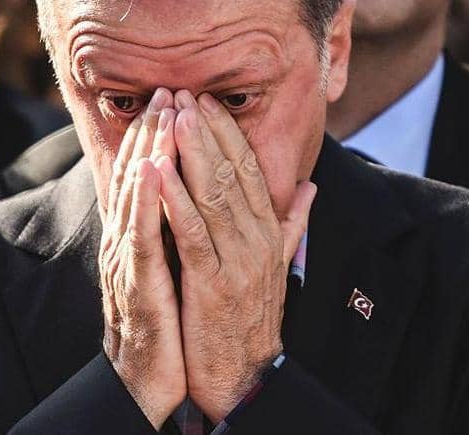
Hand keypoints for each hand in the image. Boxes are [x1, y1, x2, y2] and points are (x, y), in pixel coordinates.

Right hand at [99, 89, 184, 427]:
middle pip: (137, 177)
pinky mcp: (137, 285)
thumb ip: (192, 232)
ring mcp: (128, 261)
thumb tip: (210, 201)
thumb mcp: (183, 270)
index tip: (179, 99)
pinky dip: (144, 199)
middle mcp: (129, 242)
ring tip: (161, 114)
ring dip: (147, 152)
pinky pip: (140, 236)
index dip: (161, 137)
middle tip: (167, 89)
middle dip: (153, 132)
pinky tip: (151, 169)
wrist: (152, 381)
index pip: (151, 178)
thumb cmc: (170, 325)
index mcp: (144, 237)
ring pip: (136, 197)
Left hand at [156, 90, 315, 421]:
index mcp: (270, 232)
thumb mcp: (277, 265)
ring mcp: (238, 261)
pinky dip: (176, 200)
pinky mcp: (213, 284)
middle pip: (232, 173)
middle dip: (206, 130)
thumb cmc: (251, 316)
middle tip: (184, 94)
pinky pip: (193, 234)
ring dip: (191, 153)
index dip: (228, 132)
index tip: (205, 101)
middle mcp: (259, 240)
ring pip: (214, 195)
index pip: (250, 170)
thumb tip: (308, 186)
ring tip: (173, 117)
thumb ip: (292, 223)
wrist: (242, 374)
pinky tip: (160, 172)